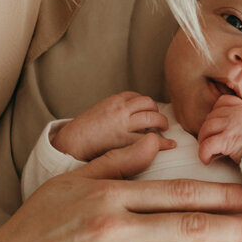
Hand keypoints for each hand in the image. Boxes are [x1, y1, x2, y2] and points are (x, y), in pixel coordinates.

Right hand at [52, 92, 174, 160]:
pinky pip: (149, 139)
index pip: (136, 96)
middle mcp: (120, 109)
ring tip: (164, 130)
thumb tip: (130, 114)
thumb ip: (114, 110)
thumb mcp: (99, 111)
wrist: (72, 142)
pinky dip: (163, 142)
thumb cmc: (84, 131)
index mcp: (113, 100)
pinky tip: (170, 145)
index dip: (145, 104)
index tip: (148, 112)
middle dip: (157, 112)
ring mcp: (123, 124)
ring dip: (162, 123)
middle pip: (148, 103)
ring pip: (152, 117)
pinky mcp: (124, 140)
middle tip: (160, 122)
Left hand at [197, 95, 241, 164]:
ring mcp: (232, 125)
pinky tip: (207, 160)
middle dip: (207, 131)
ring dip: (203, 142)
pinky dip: (204, 154)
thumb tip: (227, 128)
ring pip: (206, 129)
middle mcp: (237, 113)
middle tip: (209, 143)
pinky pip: (207, 145)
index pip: (223, 101)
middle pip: (211, 117)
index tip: (216, 127)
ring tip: (208, 152)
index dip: (215, 113)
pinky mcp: (228, 139)